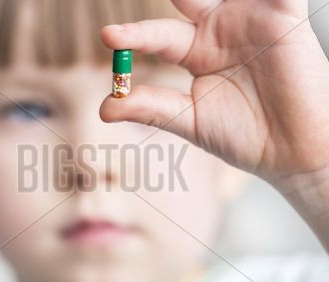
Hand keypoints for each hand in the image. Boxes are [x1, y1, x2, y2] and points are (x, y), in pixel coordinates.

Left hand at [100, 0, 328, 243]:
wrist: (292, 151)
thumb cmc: (243, 137)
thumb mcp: (189, 120)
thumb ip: (150, 109)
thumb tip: (103, 109)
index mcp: (195, 53)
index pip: (157, 37)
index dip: (134, 36)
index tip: (108, 37)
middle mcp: (218, 31)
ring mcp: (249, 20)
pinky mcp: (283, 16)